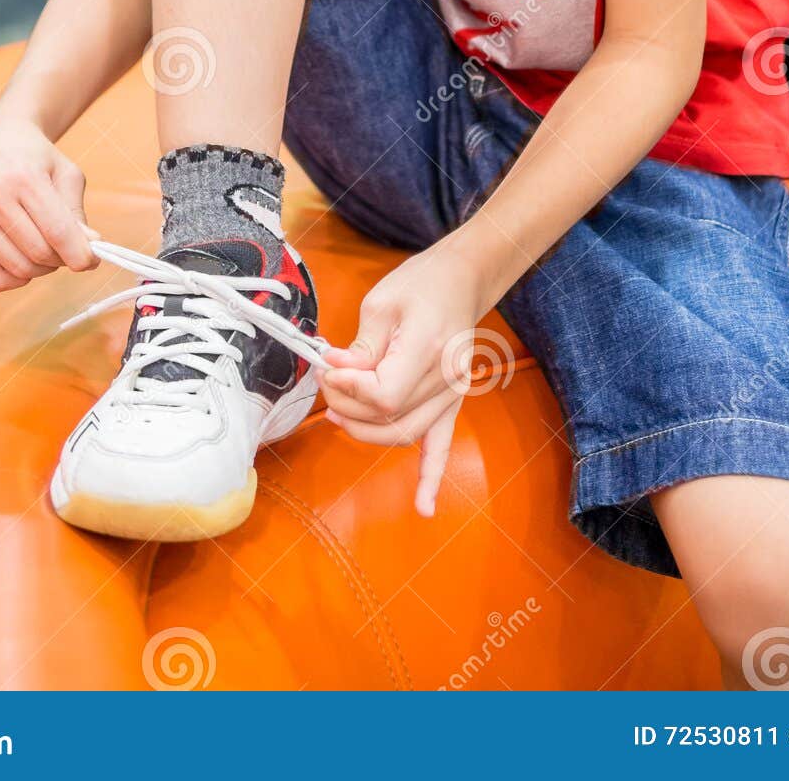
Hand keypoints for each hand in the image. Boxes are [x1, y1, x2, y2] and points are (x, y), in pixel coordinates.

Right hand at [0, 111, 97, 290]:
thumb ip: (77, 215)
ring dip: (42, 269)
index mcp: (23, 177)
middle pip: (38, 253)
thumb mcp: (67, 176)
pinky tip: (24, 259)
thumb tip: (89, 252)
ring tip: (46, 248)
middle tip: (68, 248)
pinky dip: (16, 279)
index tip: (92, 260)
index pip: (57, 231)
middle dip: (62, 259)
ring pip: (19, 269)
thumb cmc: (38, 161)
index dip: (80, 254)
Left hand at [318, 239, 486, 517]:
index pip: (383, 394)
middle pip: (389, 417)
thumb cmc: (420, 284)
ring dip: (366, 431)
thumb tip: (337, 372)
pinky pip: (442, 446)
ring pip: (404, 434)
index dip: (349, 389)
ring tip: (338, 413)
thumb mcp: (382, 304)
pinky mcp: (452, 402)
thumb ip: (361, 346)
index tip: (329, 368)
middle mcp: (446, 380)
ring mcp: (453, 394)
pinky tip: (423, 507)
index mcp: (428, 350)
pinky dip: (431, 477)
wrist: (461, 280)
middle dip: (348, 407)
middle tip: (327, 382)